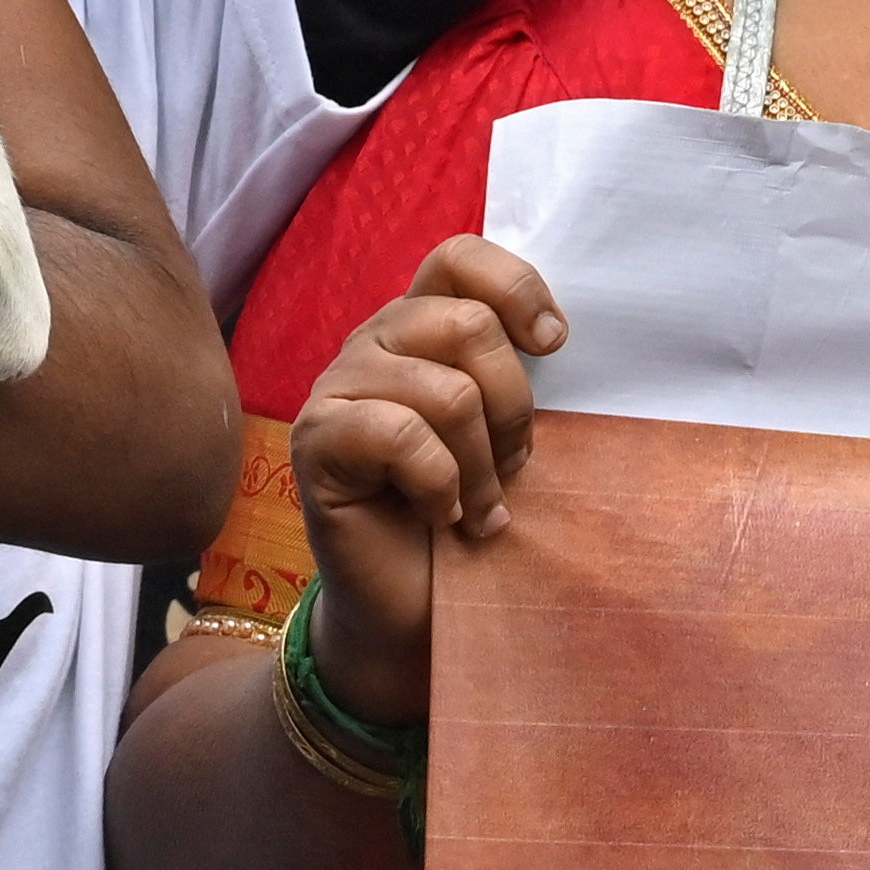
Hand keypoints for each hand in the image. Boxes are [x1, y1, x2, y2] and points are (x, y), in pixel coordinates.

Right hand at [289, 233, 559, 725]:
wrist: (410, 609)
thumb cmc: (463, 516)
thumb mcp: (502, 434)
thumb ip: (509, 372)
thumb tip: (551, 333)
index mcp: (419, 329)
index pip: (458, 260)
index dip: (515, 287)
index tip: (553, 346)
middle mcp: (373, 345)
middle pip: (468, 325)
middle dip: (513, 407)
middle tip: (510, 467)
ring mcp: (336, 388)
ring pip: (446, 390)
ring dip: (482, 466)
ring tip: (479, 508)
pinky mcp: (315, 440)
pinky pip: (401, 436)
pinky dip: (439, 486)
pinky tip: (439, 516)